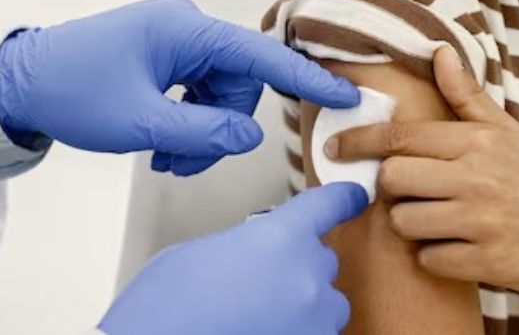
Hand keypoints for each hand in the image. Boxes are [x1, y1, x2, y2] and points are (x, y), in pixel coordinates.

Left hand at [0, 0, 359, 175]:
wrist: (19, 82)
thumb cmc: (71, 91)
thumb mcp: (140, 123)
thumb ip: (202, 134)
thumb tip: (249, 138)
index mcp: (185, 28)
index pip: (261, 55)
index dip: (306, 79)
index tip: (345, 93)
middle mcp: (185, 25)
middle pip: (236, 83)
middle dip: (219, 128)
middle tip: (183, 160)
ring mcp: (173, 37)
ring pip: (217, 92)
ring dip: (200, 131)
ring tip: (166, 157)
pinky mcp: (161, 52)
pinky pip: (196, 88)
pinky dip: (186, 120)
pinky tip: (162, 144)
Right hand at [98, 182, 367, 334]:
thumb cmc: (164, 310)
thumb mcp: (200, 253)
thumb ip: (246, 244)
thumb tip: (257, 254)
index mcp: (279, 238)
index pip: (328, 205)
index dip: (343, 199)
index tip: (354, 197)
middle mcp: (306, 277)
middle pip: (323, 260)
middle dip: (298, 267)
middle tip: (257, 283)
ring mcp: (312, 322)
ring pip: (325, 307)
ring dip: (302, 308)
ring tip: (256, 316)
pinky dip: (295, 332)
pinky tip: (259, 330)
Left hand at [325, 47, 518, 299]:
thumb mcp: (508, 132)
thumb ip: (466, 95)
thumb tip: (438, 51)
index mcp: (477, 141)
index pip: (400, 137)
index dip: (359, 141)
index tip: (334, 146)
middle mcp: (476, 177)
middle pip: (392, 178)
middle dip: (394, 187)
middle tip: (415, 190)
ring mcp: (481, 221)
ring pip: (404, 221)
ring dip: (412, 225)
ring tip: (439, 219)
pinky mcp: (486, 261)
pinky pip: (428, 259)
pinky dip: (435, 257)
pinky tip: (458, 246)